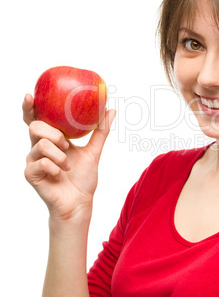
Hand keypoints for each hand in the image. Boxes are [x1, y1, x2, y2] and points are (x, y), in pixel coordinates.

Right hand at [23, 93, 114, 221]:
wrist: (79, 202)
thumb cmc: (83, 177)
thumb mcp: (94, 151)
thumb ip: (101, 131)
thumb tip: (111, 109)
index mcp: (52, 139)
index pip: (37, 119)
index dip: (30, 107)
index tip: (31, 95)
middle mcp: (39, 147)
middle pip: (35, 127)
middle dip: (53, 133)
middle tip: (66, 144)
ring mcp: (33, 160)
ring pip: (40, 145)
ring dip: (60, 155)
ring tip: (67, 165)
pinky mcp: (30, 173)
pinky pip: (42, 162)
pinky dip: (56, 168)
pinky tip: (61, 175)